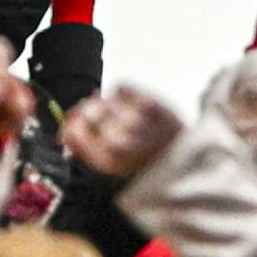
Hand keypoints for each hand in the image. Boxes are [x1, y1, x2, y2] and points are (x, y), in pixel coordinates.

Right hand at [62, 87, 183, 179]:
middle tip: (96, 117)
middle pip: (88, 112)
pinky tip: (132, 106)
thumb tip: (69, 137)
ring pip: (104, 100)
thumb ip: (89, 152)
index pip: (74, 133)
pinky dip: (122, 93)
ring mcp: (136, 120)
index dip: (69, 125)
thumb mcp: (115, 169)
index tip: (71, 125)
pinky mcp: (151, 103)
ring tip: (121, 116)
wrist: (188, 161)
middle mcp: (120, 141)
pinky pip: (121, 87)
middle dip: (88, 112)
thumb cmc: (149, 165)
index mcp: (108, 162)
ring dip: (107, 105)